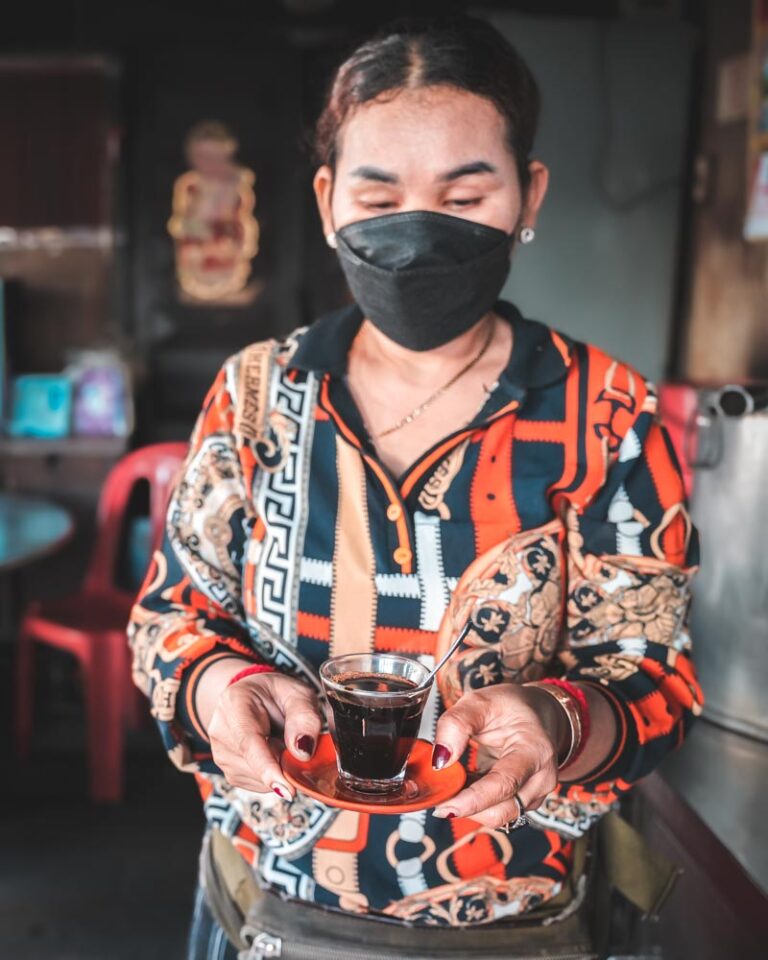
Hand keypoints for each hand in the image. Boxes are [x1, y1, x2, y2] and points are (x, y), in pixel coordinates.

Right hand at [198, 659, 322, 798]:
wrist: (254, 696)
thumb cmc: (277, 694)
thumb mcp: (299, 694)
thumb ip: (305, 718)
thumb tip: (302, 753)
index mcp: (235, 704)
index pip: (249, 743)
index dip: (269, 769)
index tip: (288, 790)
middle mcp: (221, 731)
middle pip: (256, 766)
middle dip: (284, 763)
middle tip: (294, 740)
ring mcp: (221, 754)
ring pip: (259, 779)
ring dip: (279, 768)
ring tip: (279, 740)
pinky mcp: (229, 771)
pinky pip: (258, 785)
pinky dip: (273, 774)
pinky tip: (272, 752)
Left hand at [431, 684, 566, 827]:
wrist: (533, 712)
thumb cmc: (509, 706)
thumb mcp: (479, 701)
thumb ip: (456, 724)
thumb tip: (441, 760)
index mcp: (535, 750)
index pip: (504, 784)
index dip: (472, 800)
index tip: (442, 806)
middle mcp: (541, 778)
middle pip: (501, 811)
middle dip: (465, 808)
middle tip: (436, 795)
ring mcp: (535, 793)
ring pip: (497, 816)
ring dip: (469, 807)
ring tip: (451, 783)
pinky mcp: (523, 801)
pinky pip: (495, 811)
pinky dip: (474, 804)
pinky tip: (463, 785)